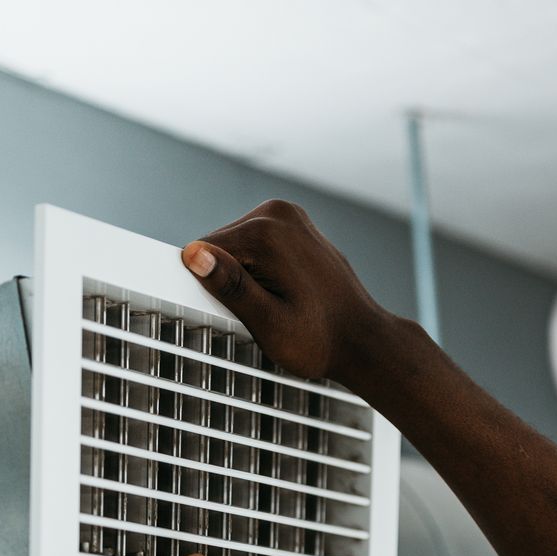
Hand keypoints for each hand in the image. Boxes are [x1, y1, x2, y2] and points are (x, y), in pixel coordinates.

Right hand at [181, 200, 402, 386]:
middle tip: (264, 313)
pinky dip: (261, 270)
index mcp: (268, 232)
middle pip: (220, 248)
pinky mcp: (296, 226)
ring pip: (237, 248)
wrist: (363, 340)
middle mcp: (278, 213)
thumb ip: (232, 287)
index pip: (203, 253)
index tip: (241, 313)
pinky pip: (258, 247)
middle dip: (231, 282)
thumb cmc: (320, 340)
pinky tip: (286, 292)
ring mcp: (290, 216)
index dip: (212, 290)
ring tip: (278, 304)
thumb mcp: (269, 323)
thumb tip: (194, 254)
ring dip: (245, 278)